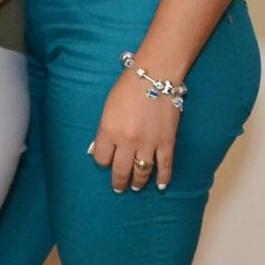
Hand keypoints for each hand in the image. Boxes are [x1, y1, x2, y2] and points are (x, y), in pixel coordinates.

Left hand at [90, 71, 179, 191]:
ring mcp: (149, 143)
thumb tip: (98, 150)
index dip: (103, 162)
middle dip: (119, 181)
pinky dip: (163, 178)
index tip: (105, 162)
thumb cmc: (127, 88)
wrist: (155, 77)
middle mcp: (128, 141)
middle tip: (118, 188)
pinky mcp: (167, 142)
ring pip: (142, 171)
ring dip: (138, 182)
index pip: (102, 158)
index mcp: (109, 131)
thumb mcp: (107, 108)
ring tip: (135, 188)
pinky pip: (165, 165)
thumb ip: (104, 131)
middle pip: (121, 169)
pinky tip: (160, 186)